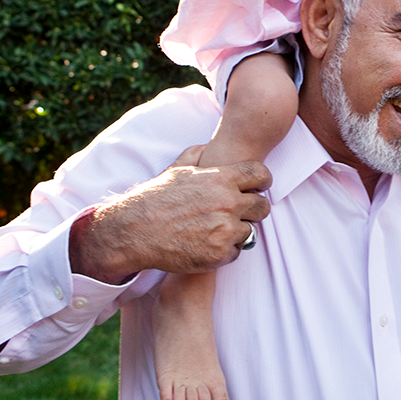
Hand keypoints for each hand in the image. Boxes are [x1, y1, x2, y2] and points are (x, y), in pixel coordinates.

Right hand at [69, 145, 271, 284]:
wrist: (137, 231)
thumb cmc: (156, 199)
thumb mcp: (177, 170)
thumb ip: (196, 155)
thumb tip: (207, 146)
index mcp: (221, 179)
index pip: (260, 175)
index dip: (263, 181)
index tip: (260, 187)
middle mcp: (228, 203)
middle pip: (263, 206)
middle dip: (255, 210)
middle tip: (242, 213)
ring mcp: (225, 229)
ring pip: (250, 231)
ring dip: (238, 231)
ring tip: (217, 230)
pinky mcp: (220, 253)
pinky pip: (236, 252)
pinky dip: (225, 250)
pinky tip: (208, 244)